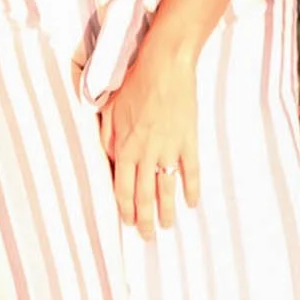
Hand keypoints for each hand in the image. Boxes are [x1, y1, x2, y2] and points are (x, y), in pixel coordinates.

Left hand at [99, 42, 201, 238]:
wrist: (164, 63)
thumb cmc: (133, 81)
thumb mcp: (110, 108)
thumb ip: (107, 136)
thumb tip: (108, 157)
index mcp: (124, 147)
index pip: (122, 187)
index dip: (125, 208)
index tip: (127, 222)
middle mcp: (146, 153)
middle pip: (144, 194)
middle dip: (145, 219)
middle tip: (148, 236)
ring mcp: (169, 148)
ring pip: (167, 188)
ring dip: (167, 210)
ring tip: (168, 226)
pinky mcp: (189, 140)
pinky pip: (191, 171)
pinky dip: (192, 189)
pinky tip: (192, 203)